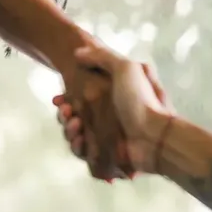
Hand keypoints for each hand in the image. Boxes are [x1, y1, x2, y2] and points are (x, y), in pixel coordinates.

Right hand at [54, 45, 169, 175]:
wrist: (153, 136)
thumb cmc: (140, 100)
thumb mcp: (125, 67)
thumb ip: (101, 57)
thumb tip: (78, 53)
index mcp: (113, 100)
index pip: (82, 99)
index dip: (67, 99)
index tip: (58, 98)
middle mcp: (110, 119)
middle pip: (76, 118)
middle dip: (65, 115)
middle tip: (65, 111)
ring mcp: (108, 139)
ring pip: (78, 136)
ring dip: (70, 130)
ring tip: (74, 124)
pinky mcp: (106, 158)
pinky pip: (85, 153)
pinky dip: (78, 147)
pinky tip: (79, 140)